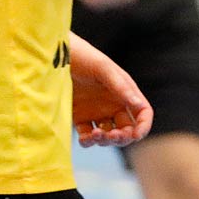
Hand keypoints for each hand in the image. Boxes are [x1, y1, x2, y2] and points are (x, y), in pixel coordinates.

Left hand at [68, 33, 152, 147]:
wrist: (55, 56)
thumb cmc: (82, 57)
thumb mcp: (103, 69)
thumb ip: (121, 87)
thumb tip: (138, 105)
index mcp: (125, 92)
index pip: (142, 113)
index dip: (143, 126)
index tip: (136, 135)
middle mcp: (113, 104)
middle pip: (127, 128)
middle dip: (123, 137)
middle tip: (113, 136)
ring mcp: (97, 112)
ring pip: (109, 135)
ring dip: (106, 141)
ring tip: (96, 135)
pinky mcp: (79, 118)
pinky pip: (88, 136)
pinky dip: (89, 142)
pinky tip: (86, 138)